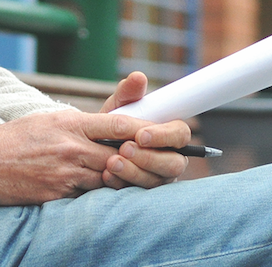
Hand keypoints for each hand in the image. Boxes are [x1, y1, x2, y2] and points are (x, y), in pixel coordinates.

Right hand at [0, 96, 190, 203]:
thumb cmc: (19, 138)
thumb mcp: (51, 119)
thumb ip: (82, 123)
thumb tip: (111, 126)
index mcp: (71, 124)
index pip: (117, 125)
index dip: (142, 130)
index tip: (156, 133)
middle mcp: (72, 148)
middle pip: (119, 155)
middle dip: (136, 158)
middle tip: (149, 160)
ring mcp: (66, 174)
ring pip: (108, 178)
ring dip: (118, 177)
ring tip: (126, 175)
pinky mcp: (58, 194)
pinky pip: (87, 196)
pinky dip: (96, 192)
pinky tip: (99, 189)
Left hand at [97, 72, 191, 189]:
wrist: (91, 149)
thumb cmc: (111, 125)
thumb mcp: (116, 108)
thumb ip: (127, 93)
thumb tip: (137, 77)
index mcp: (169, 135)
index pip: (180, 135)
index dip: (164, 136)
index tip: (140, 134)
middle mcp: (170, 158)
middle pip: (174, 163)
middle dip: (149, 157)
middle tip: (124, 148)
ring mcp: (158, 178)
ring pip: (156, 181)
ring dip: (134, 171)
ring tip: (110, 162)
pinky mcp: (143, 192)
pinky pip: (138, 193)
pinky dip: (122, 184)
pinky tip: (106, 175)